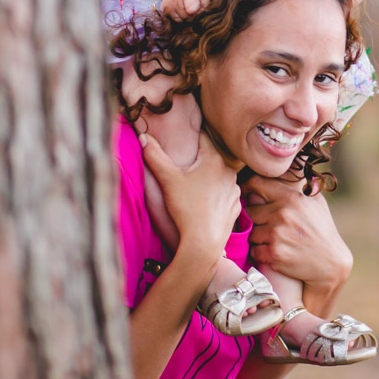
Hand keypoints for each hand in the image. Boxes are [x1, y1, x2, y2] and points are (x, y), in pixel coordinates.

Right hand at [141, 130, 239, 255]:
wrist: (203, 242)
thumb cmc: (186, 208)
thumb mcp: (167, 179)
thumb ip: (154, 155)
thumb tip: (143, 136)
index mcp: (214, 160)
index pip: (203, 138)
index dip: (192, 136)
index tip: (185, 137)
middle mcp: (229, 172)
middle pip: (211, 158)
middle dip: (199, 159)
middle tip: (185, 165)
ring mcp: (234, 190)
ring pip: (219, 176)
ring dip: (208, 178)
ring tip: (194, 186)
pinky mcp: (235, 206)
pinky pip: (224, 194)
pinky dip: (215, 195)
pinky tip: (204, 202)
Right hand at [160, 0, 209, 19]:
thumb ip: (203, 5)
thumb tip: (200, 16)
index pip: (192, 11)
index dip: (197, 13)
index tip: (197, 8)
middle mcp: (175, 0)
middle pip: (187, 18)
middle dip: (192, 15)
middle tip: (192, 6)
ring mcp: (168, 5)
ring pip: (180, 20)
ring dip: (184, 16)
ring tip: (185, 6)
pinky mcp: (163, 9)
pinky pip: (172, 19)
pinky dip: (177, 16)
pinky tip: (179, 8)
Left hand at [242, 176, 351, 295]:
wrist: (331, 262)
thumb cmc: (323, 230)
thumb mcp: (316, 203)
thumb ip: (299, 187)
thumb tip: (291, 170)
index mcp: (290, 198)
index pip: (256, 183)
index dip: (247, 187)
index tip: (245, 193)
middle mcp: (282, 214)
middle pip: (249, 211)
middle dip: (253, 217)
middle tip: (263, 224)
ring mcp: (277, 234)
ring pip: (250, 232)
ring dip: (256, 236)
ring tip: (270, 239)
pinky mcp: (274, 254)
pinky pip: (254, 250)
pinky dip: (260, 252)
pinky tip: (272, 251)